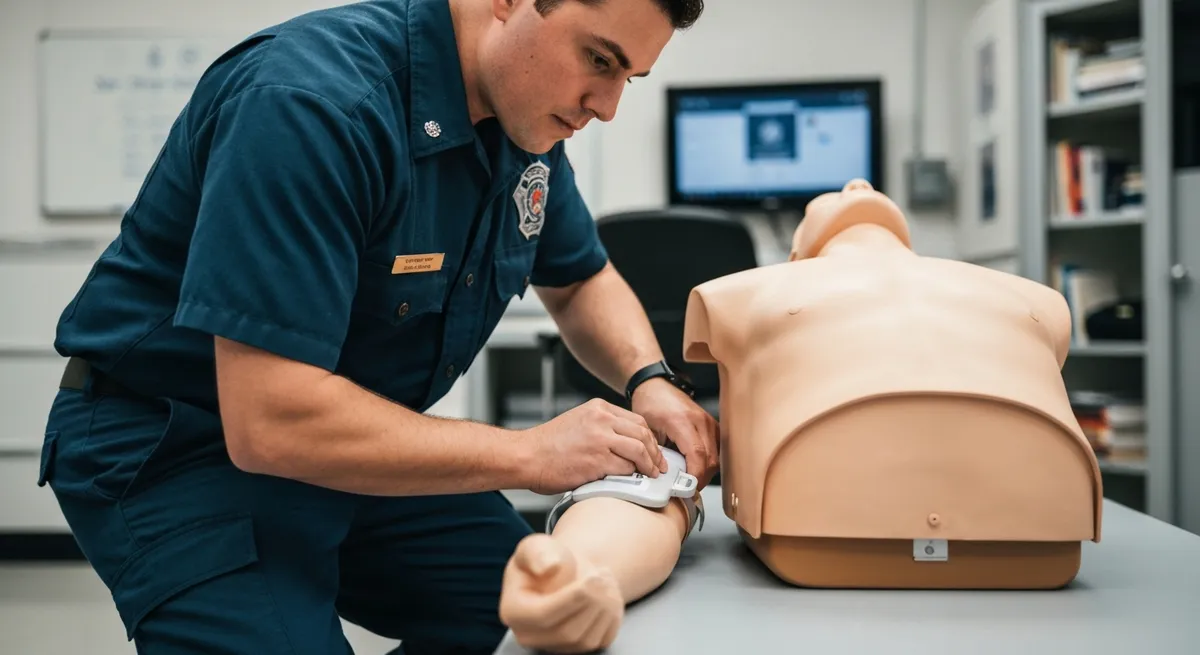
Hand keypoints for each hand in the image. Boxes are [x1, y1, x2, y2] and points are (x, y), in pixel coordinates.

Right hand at [499, 534, 624, 653]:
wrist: (562, 572)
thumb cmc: (546, 559)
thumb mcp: (536, 546)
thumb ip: (539, 553)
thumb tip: (548, 567)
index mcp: (513, 611)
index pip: (542, 616)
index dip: (571, 599)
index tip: (592, 579)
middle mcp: (530, 636)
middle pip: (567, 632)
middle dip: (593, 602)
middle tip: (602, 574)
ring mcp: (555, 646)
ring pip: (587, 639)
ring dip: (606, 607)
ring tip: (605, 578)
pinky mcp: (578, 649)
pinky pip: (602, 640)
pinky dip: (613, 616)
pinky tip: (609, 594)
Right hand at [521, 398, 667, 494]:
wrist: (525, 456)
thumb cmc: (547, 446)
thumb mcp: (578, 423)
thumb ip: (602, 428)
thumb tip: (626, 445)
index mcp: (598, 408)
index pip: (637, 420)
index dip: (649, 438)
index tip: (653, 451)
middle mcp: (601, 419)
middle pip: (643, 433)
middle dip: (654, 453)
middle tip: (658, 466)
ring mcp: (600, 439)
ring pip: (639, 450)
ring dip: (648, 466)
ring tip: (650, 475)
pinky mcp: (597, 461)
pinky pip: (626, 469)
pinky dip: (632, 477)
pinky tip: (632, 482)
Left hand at [630, 378, 719, 488]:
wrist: (656, 386)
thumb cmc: (650, 404)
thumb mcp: (647, 430)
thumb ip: (657, 453)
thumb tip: (664, 477)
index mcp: (681, 421)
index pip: (697, 455)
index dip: (695, 476)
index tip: (687, 489)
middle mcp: (700, 420)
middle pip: (710, 459)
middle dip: (701, 479)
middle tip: (687, 490)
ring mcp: (708, 421)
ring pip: (716, 456)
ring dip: (706, 472)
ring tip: (691, 480)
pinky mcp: (712, 424)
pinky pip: (717, 449)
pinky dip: (709, 461)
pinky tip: (697, 467)